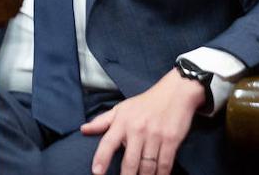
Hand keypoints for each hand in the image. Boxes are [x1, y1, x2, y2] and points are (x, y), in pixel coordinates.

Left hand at [81, 68, 203, 174]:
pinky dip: (161, 174)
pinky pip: (165, 164)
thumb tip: (83, 129)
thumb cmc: (145, 102)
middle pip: (130, 161)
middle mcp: (137, 129)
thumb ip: (102, 121)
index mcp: (122, 122)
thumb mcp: (121, 108)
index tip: (96, 172)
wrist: (175, 92)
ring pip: (147, 166)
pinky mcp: (171, 140)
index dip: (101, 158)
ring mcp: (155, 135)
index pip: (108, 142)